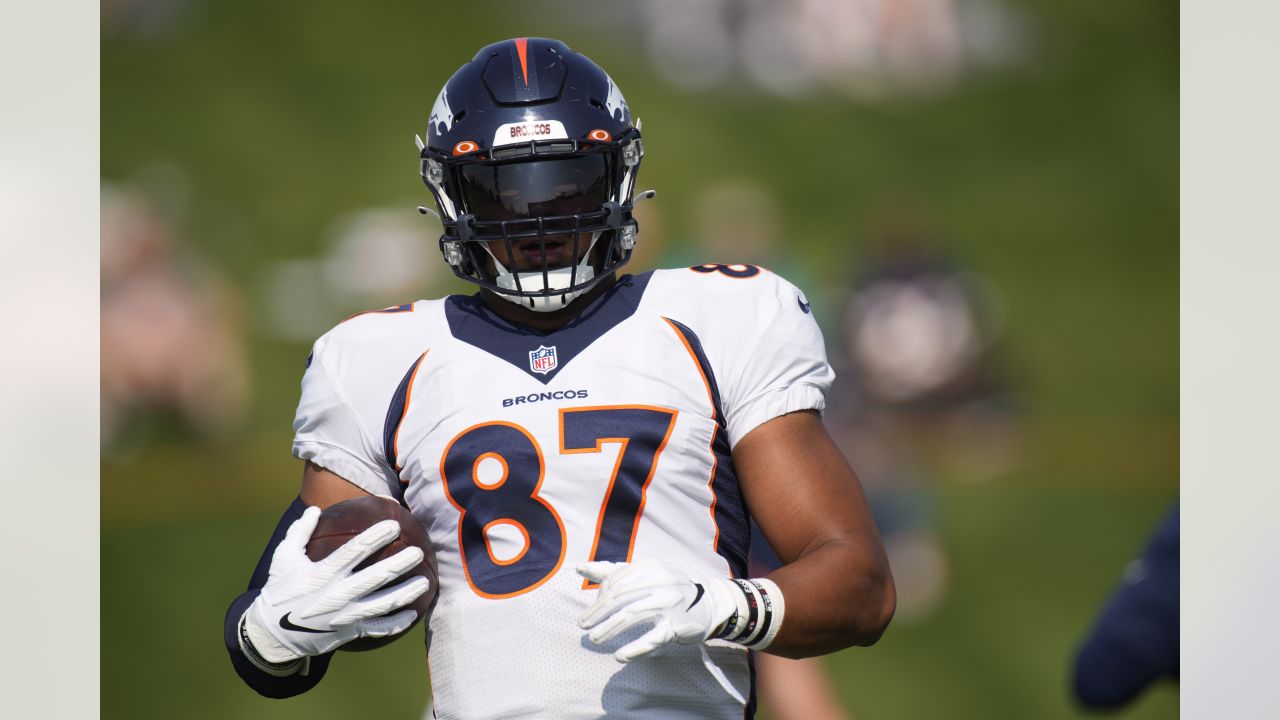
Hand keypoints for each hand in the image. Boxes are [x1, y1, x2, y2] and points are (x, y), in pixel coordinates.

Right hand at [241, 506, 430, 664]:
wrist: (272, 634)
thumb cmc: (280, 590)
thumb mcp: (283, 558)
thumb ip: (300, 531)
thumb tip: (316, 508)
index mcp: (323, 573)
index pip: (355, 551)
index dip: (376, 537)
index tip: (394, 525)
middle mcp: (337, 594)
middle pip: (377, 577)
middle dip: (400, 563)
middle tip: (419, 551)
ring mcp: (345, 616)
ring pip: (383, 604)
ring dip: (407, 593)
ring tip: (426, 581)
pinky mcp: (348, 632)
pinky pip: (377, 628)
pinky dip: (396, 622)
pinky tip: (413, 614)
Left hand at [577, 558, 738, 662]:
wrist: (708, 605)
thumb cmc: (668, 590)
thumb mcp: (645, 575)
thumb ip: (612, 572)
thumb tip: (580, 568)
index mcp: (651, 567)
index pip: (617, 581)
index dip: (600, 597)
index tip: (591, 612)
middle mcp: (662, 582)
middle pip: (621, 597)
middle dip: (598, 613)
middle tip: (583, 625)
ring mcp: (671, 604)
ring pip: (633, 615)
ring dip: (610, 629)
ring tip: (595, 639)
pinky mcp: (678, 626)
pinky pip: (653, 638)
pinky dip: (635, 648)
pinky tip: (620, 656)